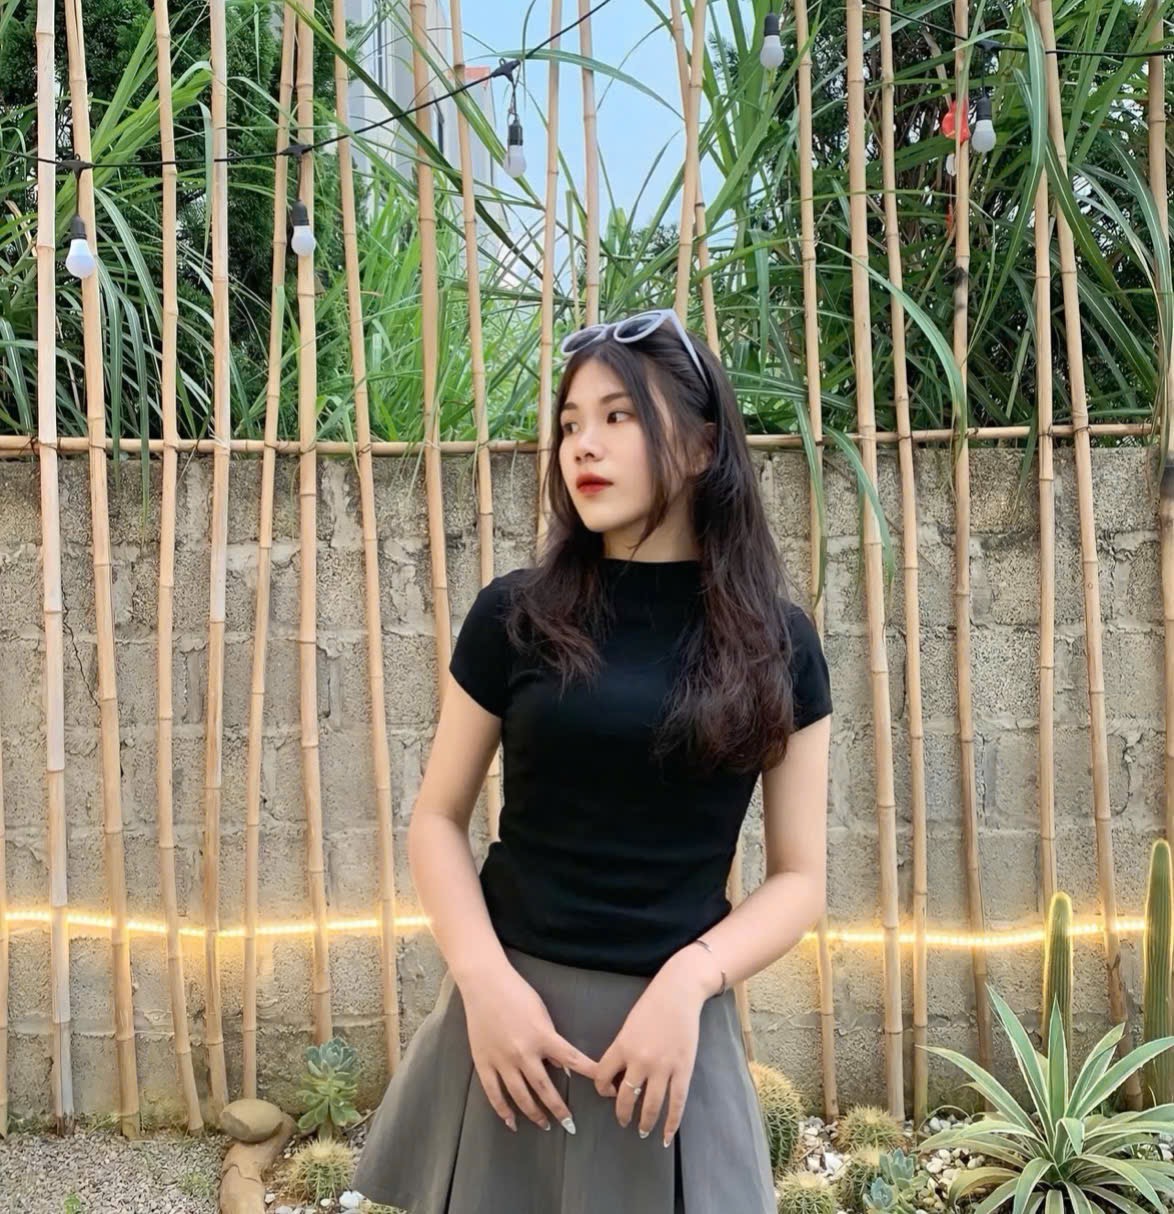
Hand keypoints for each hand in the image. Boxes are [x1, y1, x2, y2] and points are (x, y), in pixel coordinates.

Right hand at [459, 961, 598, 1134]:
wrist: (484, 984)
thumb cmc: (517, 993)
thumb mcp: (541, 1013)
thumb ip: (550, 1040)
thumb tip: (561, 1064)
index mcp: (542, 1037)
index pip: (573, 1060)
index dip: (591, 1075)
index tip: (606, 1090)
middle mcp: (523, 1053)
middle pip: (544, 1088)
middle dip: (559, 1109)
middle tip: (570, 1124)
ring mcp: (502, 1061)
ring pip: (520, 1096)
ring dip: (534, 1113)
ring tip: (545, 1125)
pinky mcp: (484, 1063)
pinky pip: (493, 1093)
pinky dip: (502, 1110)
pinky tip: (511, 1122)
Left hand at [594, 950, 716, 1146]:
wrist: (679, 992)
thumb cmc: (652, 1005)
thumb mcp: (629, 1026)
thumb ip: (623, 1050)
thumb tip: (621, 1076)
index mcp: (622, 1046)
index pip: (602, 1077)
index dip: (603, 1090)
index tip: (608, 1093)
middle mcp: (640, 1060)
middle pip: (626, 1097)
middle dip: (622, 1113)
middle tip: (623, 1121)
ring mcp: (663, 1067)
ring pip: (650, 1105)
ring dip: (645, 1123)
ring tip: (643, 1131)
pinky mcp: (683, 1070)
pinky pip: (676, 1103)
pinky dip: (671, 1123)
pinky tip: (666, 1136)